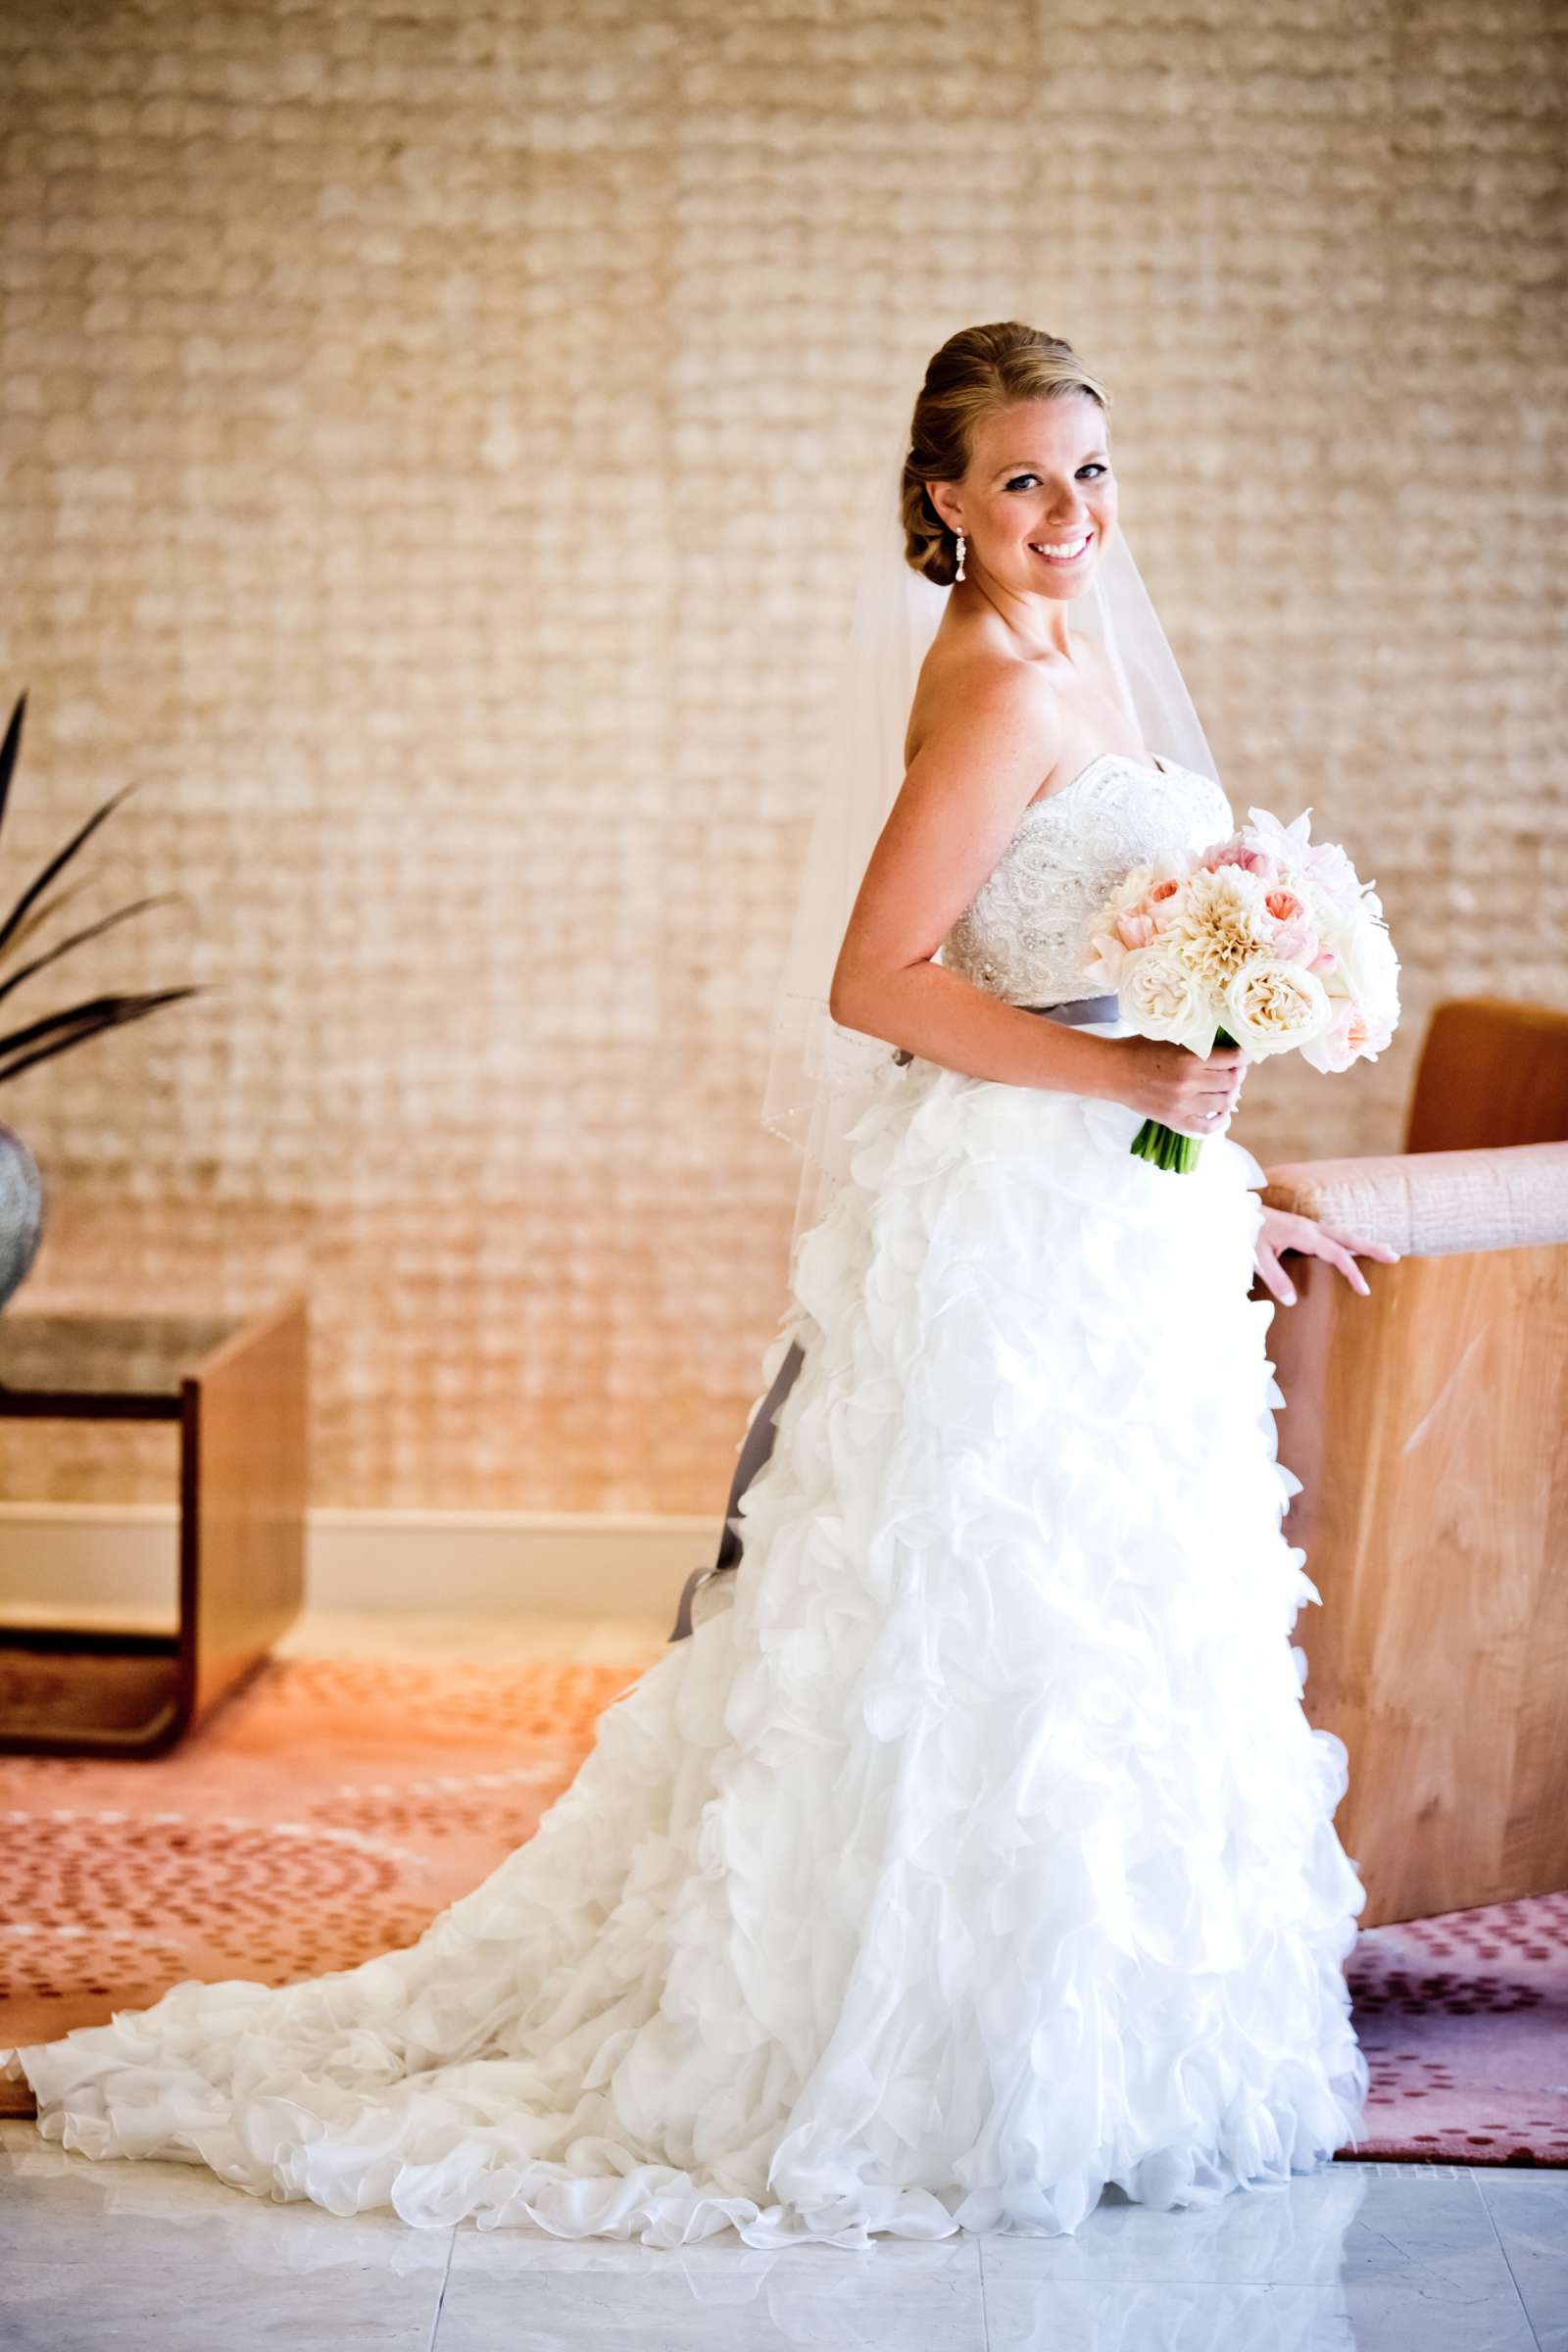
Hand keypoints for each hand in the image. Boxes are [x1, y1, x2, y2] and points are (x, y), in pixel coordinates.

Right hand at [1105, 1035, 1247, 1134]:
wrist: (1114, 1072)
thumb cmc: (1140, 1049)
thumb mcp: (1171, 1037)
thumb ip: (1197, 1043)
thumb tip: (1226, 1048)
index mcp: (1190, 1058)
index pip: (1233, 1059)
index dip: (1243, 1056)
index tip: (1243, 1055)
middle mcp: (1190, 1083)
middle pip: (1232, 1082)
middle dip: (1237, 1074)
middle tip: (1234, 1070)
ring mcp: (1183, 1104)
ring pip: (1224, 1103)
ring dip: (1229, 1095)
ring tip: (1226, 1089)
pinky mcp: (1175, 1119)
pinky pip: (1207, 1126)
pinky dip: (1219, 1121)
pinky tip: (1221, 1113)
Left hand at [1254, 1205, 1399, 1306]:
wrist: (1234, 1210)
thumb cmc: (1244, 1232)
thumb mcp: (1256, 1257)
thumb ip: (1274, 1277)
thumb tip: (1292, 1300)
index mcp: (1303, 1234)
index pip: (1336, 1254)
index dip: (1352, 1272)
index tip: (1364, 1289)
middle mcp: (1310, 1228)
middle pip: (1347, 1238)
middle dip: (1371, 1248)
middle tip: (1395, 1257)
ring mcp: (1307, 1226)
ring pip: (1342, 1234)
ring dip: (1363, 1243)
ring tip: (1385, 1251)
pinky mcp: (1303, 1228)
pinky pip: (1332, 1235)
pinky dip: (1348, 1242)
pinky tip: (1354, 1247)